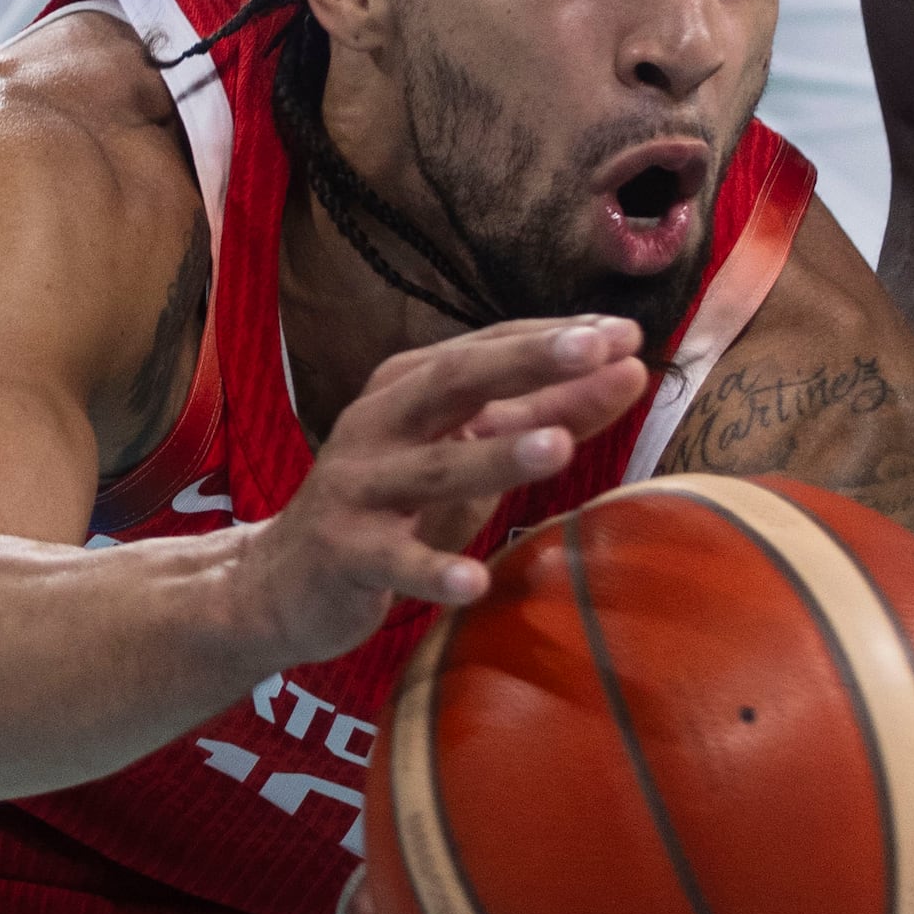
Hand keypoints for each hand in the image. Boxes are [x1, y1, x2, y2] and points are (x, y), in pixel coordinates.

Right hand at [233, 313, 645, 668]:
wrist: (283, 581)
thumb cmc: (395, 506)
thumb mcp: (468, 452)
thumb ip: (546, 414)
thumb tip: (630, 372)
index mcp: (409, 388)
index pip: (486, 348)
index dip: (552, 339)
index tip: (624, 332)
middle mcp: (379, 424)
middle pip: (454, 383)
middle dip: (526, 362)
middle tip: (594, 349)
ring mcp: (358, 487)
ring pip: (432, 469)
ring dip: (496, 458)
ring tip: (560, 448)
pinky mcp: (345, 553)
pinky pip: (395, 562)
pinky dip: (433, 570)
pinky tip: (475, 580)